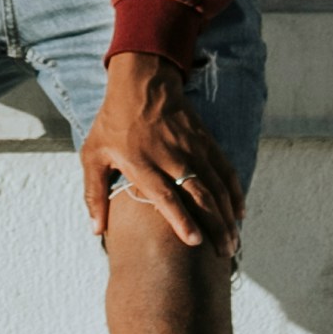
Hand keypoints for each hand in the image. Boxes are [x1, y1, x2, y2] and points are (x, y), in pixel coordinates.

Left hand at [81, 52, 243, 260]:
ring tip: (233, 241)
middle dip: (215, 225)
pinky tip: (239, 213)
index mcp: (142, 162)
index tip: (194, 241)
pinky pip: (225, 170)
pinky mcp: (205, 141)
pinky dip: (235, 192)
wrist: (142, 81)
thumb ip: (94, 194)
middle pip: (199, 194)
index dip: (181, 218)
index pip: (165, 195)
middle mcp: (171, 156)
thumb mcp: (93, 155)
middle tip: (224, 251)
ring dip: (227, 215)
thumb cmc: (113, 122)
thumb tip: (95, 230)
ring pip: (216, 185)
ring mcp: (192, 148)